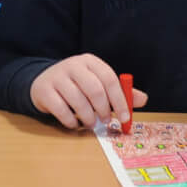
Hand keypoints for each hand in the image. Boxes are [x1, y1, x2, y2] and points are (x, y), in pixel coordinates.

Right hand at [29, 54, 146, 131]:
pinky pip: (61, 110)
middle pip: (94, 89)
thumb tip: (143, 100)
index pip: (109, 79)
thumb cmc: (77, 84)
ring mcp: (57, 77)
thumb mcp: (98, 83)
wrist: (44, 81)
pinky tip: (74, 123)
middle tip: (106, 121)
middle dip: (103, 110)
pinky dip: (71, 121)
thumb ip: (120, 92)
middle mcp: (73, 66)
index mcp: (90, 62)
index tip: (125, 118)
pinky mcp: (44, 90)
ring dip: (88, 118)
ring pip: (78, 101)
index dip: (119, 100)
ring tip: (91, 123)